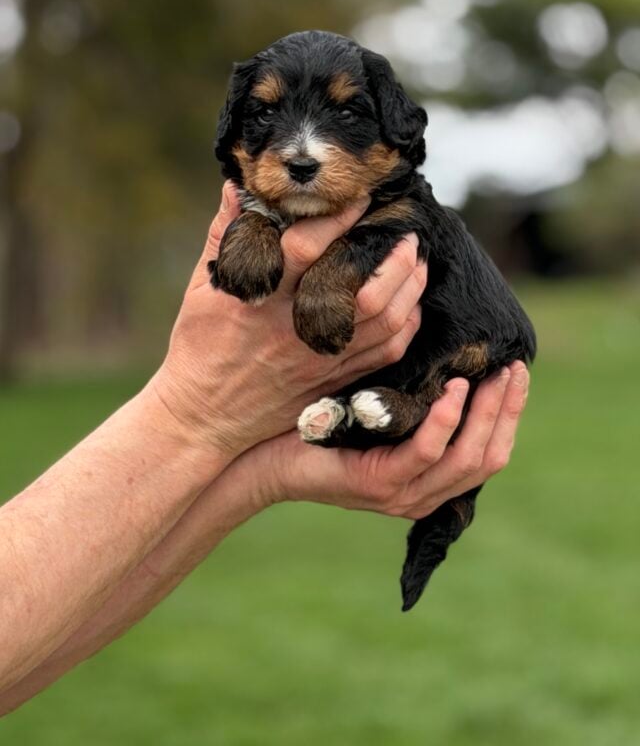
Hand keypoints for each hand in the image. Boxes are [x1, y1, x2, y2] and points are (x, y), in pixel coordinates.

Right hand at [150, 182, 426, 458]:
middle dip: (393, 258)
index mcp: (260, 300)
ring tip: (416, 261)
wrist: (204, 417)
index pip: (305, 250)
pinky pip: (384, 354)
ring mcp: (319, 359)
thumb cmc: (199, 345)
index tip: (360, 199)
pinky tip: (410, 305)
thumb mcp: (203, 287)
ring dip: (409, 288)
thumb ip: (223, 235)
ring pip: (383, 322)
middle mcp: (295, 330)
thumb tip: (235, 186)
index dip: (337, 219)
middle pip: (362, 291)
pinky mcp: (332, 381)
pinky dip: (406, 326)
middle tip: (408, 233)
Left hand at [251, 362, 529, 517]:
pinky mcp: (377, 484)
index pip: (490, 454)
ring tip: (492, 373)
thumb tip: (450, 351)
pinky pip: (425, 452)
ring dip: (485, 413)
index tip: (517, 371)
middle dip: (507, 411)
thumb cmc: (322, 425)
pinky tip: (453, 388)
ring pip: (465, 457)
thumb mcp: (380, 409)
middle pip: (488, 457)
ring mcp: (401, 494)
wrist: (265, 454)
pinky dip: (446, 419)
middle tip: (513, 367)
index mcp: (428, 480)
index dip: (509, 414)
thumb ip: (416, 396)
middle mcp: (422, 495)